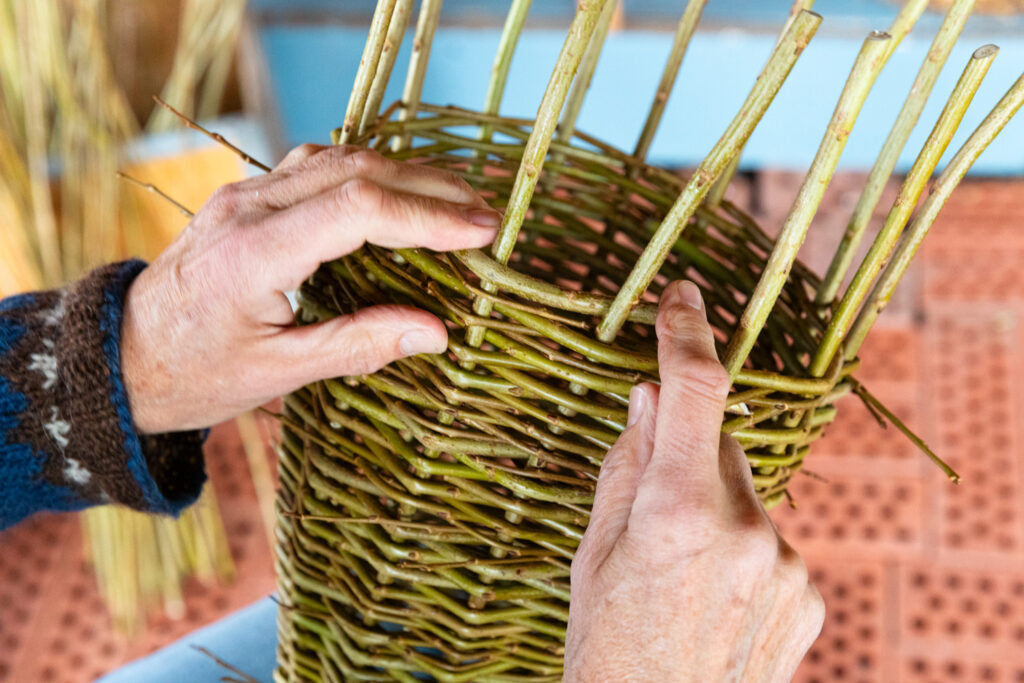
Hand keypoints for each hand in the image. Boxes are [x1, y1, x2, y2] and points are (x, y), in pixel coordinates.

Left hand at [121, 144, 499, 432]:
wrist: (123, 356)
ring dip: (404, 175)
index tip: (481, 232)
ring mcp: (245, 194)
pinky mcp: (247, 196)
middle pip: (356, 170)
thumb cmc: (196, 375)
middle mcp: (249, 207)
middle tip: (488, 214)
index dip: (426, 217)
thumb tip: (437, 332)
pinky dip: (369, 175)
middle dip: (430, 188)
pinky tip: (399, 193)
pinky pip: (317, 167)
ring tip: (457, 201)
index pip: (358, 210)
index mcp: (255, 254)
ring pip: (338, 159)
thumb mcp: (278, 373)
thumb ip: (358, 346)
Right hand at [564, 281, 823, 681]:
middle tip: (653, 510)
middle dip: (686, 454)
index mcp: (675, 513)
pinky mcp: (809, 594)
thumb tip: (647, 395)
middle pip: (718, 444)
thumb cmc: (606, 648)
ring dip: (715, 506)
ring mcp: (786, 564)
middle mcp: (745, 529)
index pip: (691, 392)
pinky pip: (771, 539)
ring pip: (746, 493)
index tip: (683, 296)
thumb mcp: (593, 553)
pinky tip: (714, 596)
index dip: (686, 333)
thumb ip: (627, 464)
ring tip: (682, 573)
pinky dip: (743, 548)